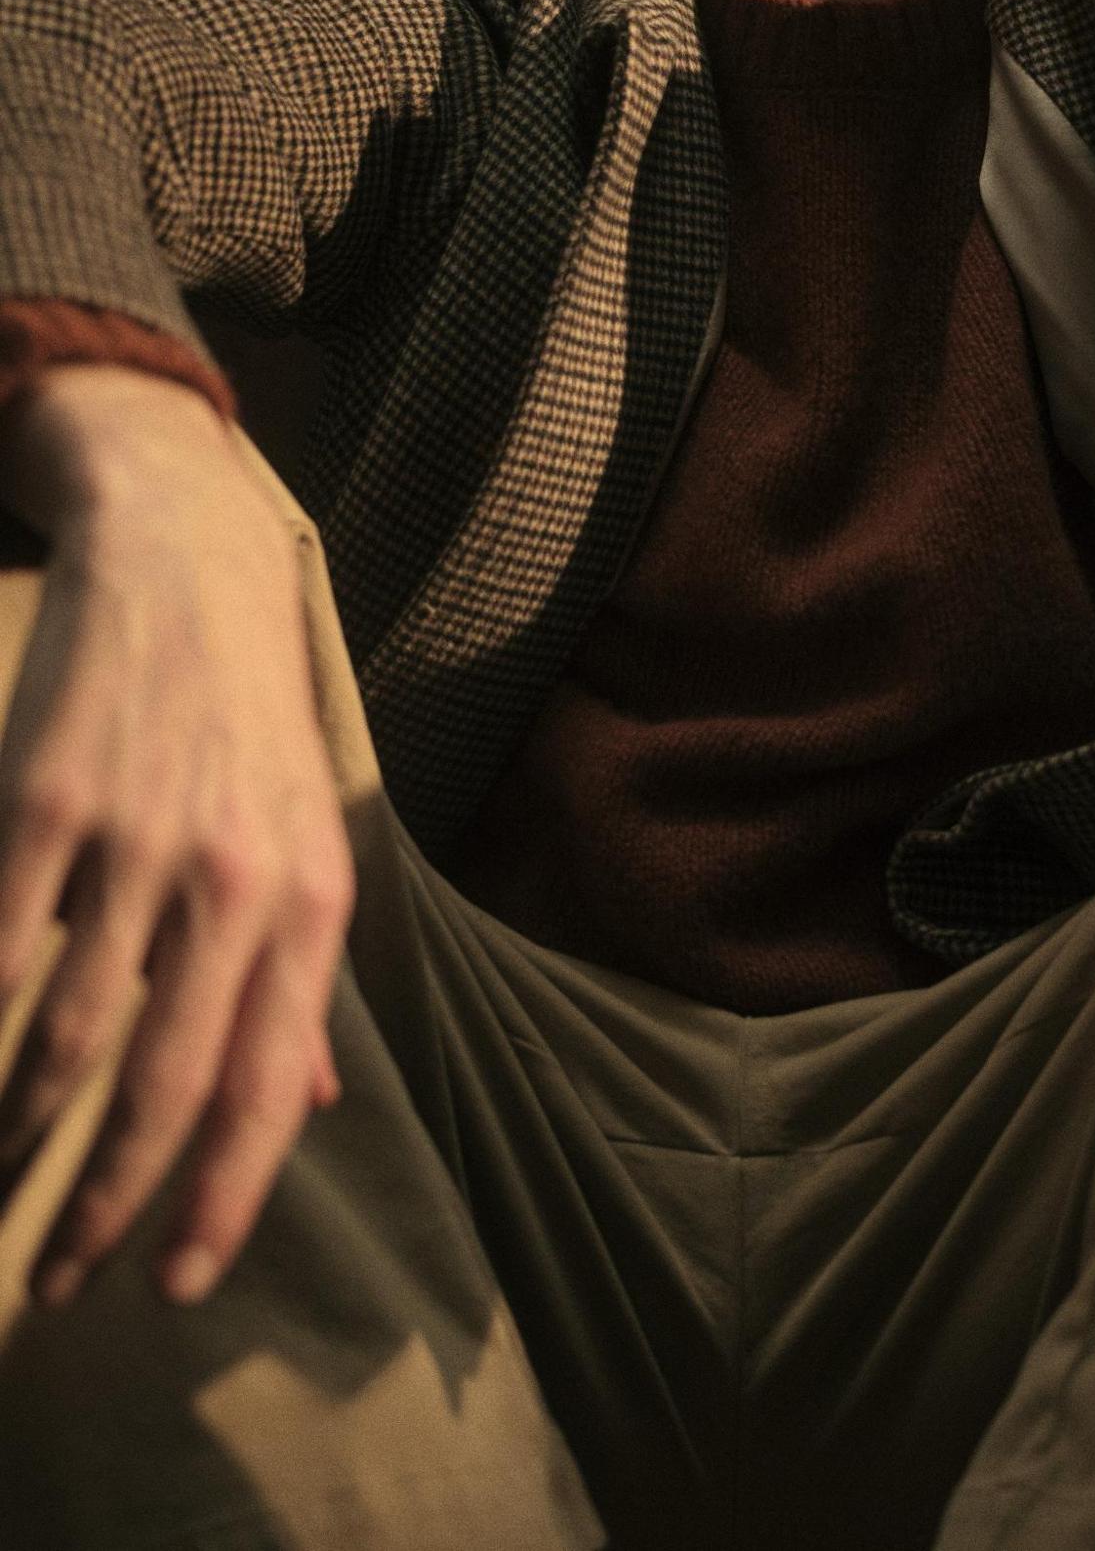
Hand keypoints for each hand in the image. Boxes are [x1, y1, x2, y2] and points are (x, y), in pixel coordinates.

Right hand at [0, 367, 354, 1308]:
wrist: (189, 563)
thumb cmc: (250, 719)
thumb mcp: (312, 834)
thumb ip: (305, 973)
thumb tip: (311, 1103)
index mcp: (311, 896)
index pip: (271, 1083)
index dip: (224, 1197)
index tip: (173, 1282)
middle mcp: (234, 877)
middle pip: (166, 1085)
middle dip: (110, 1203)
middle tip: (67, 1279)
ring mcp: (136, 840)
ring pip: (68, 1037)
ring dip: (24, 1139)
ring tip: (0, 1191)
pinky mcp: (43, 803)